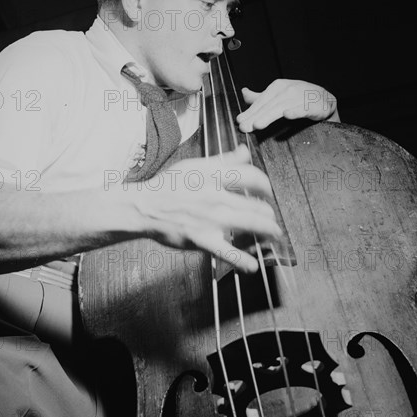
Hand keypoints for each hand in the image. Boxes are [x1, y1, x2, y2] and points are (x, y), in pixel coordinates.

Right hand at [137, 145, 281, 273]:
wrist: (144, 206)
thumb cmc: (167, 185)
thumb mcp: (195, 165)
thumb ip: (224, 160)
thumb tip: (244, 150)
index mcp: (215, 176)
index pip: (253, 176)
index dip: (266, 185)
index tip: (266, 192)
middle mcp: (216, 196)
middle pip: (258, 205)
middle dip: (270, 214)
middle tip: (270, 217)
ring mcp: (211, 219)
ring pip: (253, 225)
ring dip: (269, 232)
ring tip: (273, 235)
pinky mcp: (202, 239)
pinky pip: (228, 252)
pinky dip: (244, 261)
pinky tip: (253, 265)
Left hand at [236, 79, 337, 131]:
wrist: (325, 100)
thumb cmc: (298, 98)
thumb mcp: (278, 96)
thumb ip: (261, 98)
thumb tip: (243, 93)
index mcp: (278, 87)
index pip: (261, 101)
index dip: (250, 111)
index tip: (239, 121)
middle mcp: (288, 89)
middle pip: (269, 105)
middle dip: (255, 116)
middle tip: (245, 127)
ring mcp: (301, 96)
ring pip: (282, 107)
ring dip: (269, 116)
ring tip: (257, 124)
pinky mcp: (314, 105)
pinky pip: (303, 108)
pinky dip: (296, 111)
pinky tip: (287, 114)